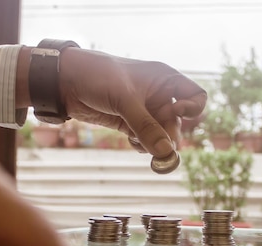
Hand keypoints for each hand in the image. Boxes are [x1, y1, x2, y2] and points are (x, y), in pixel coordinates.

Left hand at [59, 47, 206, 157]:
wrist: (65, 81)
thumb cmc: (98, 77)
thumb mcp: (125, 100)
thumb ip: (146, 127)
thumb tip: (166, 152)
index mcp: (165, 79)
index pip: (196, 97)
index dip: (192, 109)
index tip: (176, 113)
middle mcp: (159, 95)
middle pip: (178, 123)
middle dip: (169, 137)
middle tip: (159, 149)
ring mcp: (145, 110)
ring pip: (162, 135)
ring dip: (155, 144)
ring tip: (139, 143)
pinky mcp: (130, 122)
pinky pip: (146, 139)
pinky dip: (143, 145)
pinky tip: (131, 141)